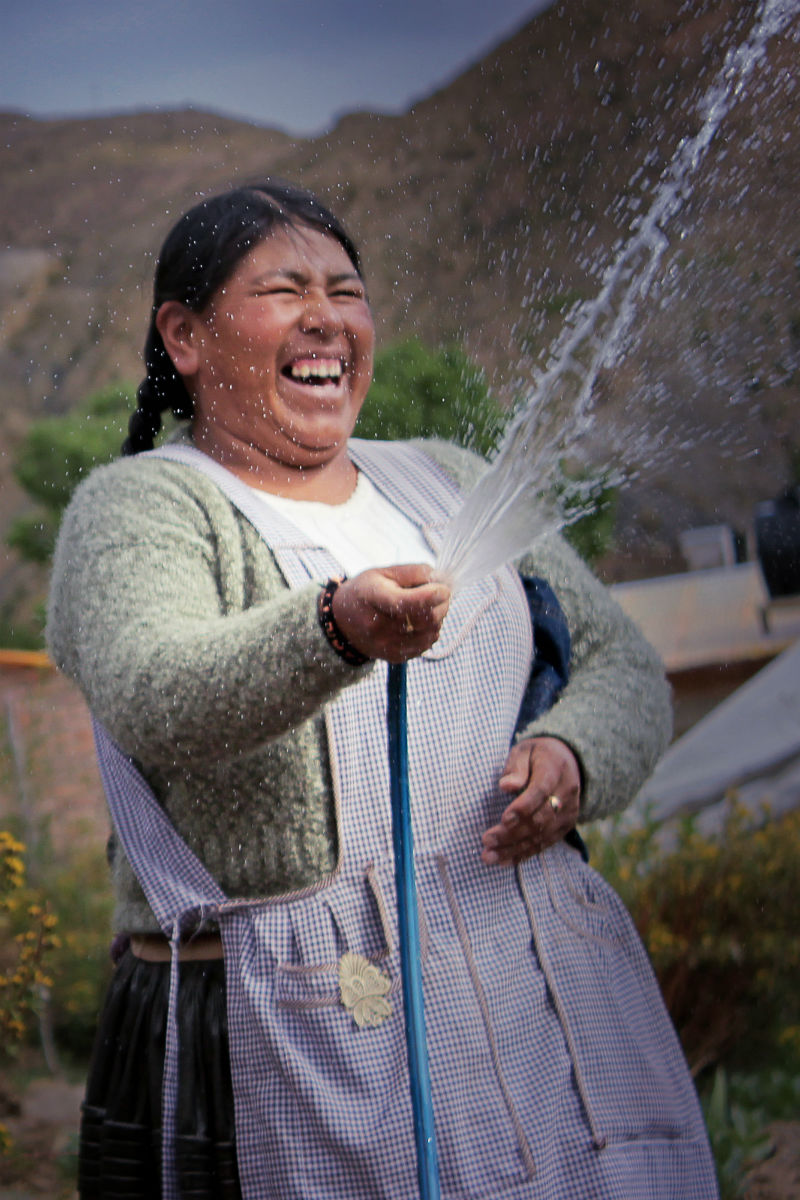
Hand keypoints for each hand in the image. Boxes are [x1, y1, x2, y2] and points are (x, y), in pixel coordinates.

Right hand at [332, 564, 450, 662]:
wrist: (342, 623)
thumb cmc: (365, 592)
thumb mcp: (383, 573)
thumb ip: (414, 572)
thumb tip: (441, 580)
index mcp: (374, 599)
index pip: (408, 602)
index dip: (432, 595)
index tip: (443, 588)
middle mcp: (378, 626)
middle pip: (425, 619)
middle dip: (442, 604)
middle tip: (441, 594)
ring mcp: (387, 645)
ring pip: (430, 633)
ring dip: (438, 618)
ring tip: (429, 607)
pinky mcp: (395, 657)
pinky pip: (426, 644)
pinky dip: (431, 631)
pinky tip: (421, 622)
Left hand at [481, 737, 580, 865]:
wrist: (567, 762)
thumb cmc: (537, 755)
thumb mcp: (524, 751)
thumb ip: (516, 767)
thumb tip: (506, 785)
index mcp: (555, 770)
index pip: (541, 792)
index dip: (523, 807)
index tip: (504, 819)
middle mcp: (566, 794)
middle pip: (540, 819)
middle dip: (512, 833)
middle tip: (487, 841)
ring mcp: (568, 814)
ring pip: (541, 836)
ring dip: (514, 848)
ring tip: (489, 856)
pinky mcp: (565, 827)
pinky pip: (544, 844)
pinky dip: (523, 854)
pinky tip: (503, 860)